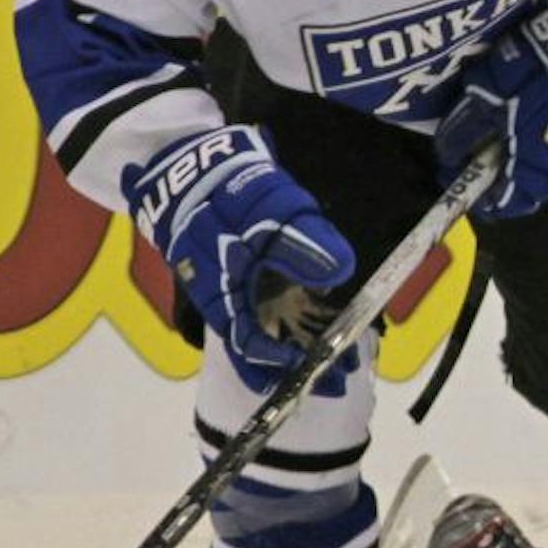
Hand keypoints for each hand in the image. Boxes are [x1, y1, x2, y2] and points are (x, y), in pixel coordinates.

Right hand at [124, 125, 356, 394]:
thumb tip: (341, 270)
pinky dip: (303, 324)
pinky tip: (333, 326)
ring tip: (347, 365)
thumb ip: (303, 241)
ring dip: (307, 348)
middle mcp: (230, 300)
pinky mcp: (253, 276)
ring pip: (274, 332)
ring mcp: (242, 289)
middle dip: (300, 369)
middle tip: (340, 384)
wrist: (199, 163)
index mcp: (223, 293)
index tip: (313, 365)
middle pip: (264, 346)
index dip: (279, 360)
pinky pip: (277, 310)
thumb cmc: (229, 189)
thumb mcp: (270, 209)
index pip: (249, 342)